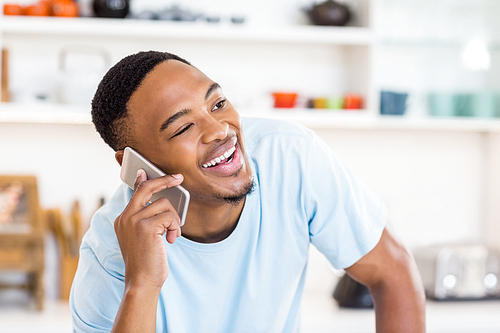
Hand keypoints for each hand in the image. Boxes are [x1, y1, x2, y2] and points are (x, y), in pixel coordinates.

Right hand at [114, 169, 183, 290]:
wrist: (142, 281)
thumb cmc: (146, 261)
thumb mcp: (143, 237)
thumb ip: (147, 219)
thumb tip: (161, 201)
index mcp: (123, 219)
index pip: (135, 192)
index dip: (143, 180)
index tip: (146, 171)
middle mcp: (125, 217)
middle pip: (147, 188)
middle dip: (165, 180)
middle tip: (178, 178)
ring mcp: (134, 220)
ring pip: (165, 205)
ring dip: (174, 220)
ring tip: (171, 235)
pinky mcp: (145, 226)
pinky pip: (170, 216)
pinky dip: (175, 227)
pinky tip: (171, 240)